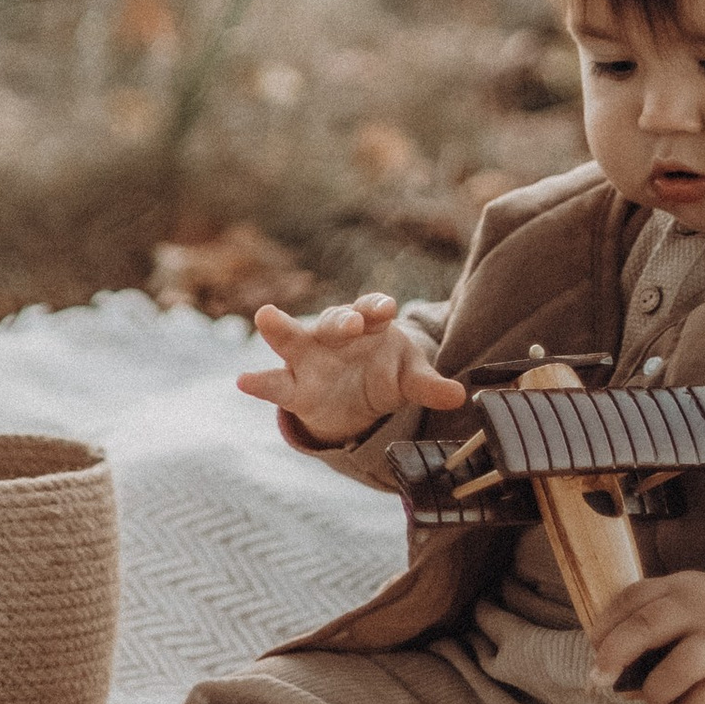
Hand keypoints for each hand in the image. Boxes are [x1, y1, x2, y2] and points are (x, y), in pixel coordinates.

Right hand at [236, 293, 468, 450]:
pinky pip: (276, 384)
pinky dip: (260, 383)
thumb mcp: (409, 378)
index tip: (386, 310)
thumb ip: (429, 386)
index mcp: (368, 324)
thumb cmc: (385, 372)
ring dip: (281, 328)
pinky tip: (244, 381)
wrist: (358, 396)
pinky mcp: (294, 387)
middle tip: (351, 323)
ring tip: (266, 315)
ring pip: (294, 339)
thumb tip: (460, 396)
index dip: (377, 307)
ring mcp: (310, 358)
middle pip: (334, 320)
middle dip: (341, 320)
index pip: (372, 309)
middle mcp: (335, 334)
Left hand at [588, 570, 704, 703]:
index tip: (595, 648)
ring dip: (654, 692)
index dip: (605, 625)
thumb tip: (611, 678)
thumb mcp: (681, 606)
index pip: (631, 599)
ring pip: (675, 671)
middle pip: (647, 626)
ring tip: (656, 696)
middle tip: (600, 677)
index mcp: (678, 589)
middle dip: (615, 654)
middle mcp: (699, 611)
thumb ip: (646, 629)